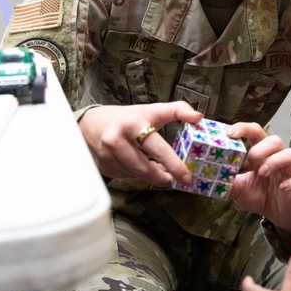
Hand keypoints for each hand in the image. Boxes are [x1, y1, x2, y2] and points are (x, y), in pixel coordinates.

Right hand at [79, 102, 201, 186]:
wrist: (91, 124)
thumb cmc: (128, 117)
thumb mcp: (152, 110)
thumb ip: (177, 110)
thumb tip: (198, 117)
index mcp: (133, 124)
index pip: (158, 148)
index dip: (174, 165)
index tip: (187, 177)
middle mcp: (117, 141)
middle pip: (146, 168)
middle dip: (164, 177)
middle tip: (178, 180)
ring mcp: (108, 156)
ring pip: (137, 175)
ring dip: (152, 177)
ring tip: (162, 172)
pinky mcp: (104, 168)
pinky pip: (128, 177)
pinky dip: (139, 176)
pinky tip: (144, 168)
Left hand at [228, 122, 290, 237]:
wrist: (277, 215)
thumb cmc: (259, 196)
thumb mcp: (238, 189)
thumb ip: (226, 180)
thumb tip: (206, 175)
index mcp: (262, 155)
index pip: (256, 133)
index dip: (244, 128)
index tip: (230, 133)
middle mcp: (277, 159)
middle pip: (275, 140)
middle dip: (261, 148)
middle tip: (250, 162)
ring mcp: (289, 172)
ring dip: (276, 161)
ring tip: (263, 173)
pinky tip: (282, 188)